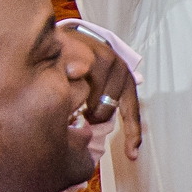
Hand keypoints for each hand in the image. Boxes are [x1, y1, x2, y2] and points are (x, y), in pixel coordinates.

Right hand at [67, 27, 142, 160]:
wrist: (60, 35)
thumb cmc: (76, 66)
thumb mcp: (95, 88)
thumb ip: (101, 107)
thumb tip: (102, 135)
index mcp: (125, 79)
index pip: (131, 112)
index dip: (132, 135)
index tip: (131, 156)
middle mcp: (118, 67)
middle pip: (104, 113)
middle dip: (89, 116)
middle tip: (76, 104)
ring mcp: (102, 58)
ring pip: (88, 103)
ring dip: (75, 103)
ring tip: (67, 86)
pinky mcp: (83, 52)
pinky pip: (74, 87)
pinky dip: (66, 89)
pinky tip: (62, 78)